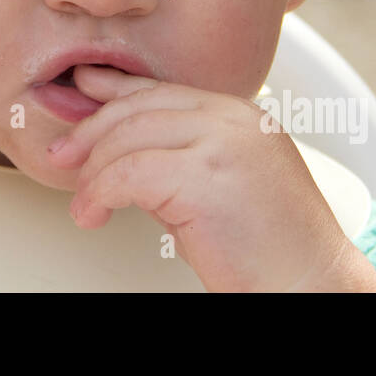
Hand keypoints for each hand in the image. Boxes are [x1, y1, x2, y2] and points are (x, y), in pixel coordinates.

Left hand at [46, 65, 375, 291]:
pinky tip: (95, 214)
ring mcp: (223, 143)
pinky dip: (100, 193)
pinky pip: (129, 174)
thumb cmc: (272, 252)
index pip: (165, 90)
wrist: (312, 288)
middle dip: (92, 131)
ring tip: (84, 205)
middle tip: (64, 157)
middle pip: (141, 107)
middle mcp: (236, 119)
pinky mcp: (205, 177)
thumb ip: (181, 158)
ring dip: (94, 173)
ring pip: (129, 139)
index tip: (84, 88)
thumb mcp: (223, 185)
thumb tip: (121, 155)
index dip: (117, 90)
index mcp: (243, 115)